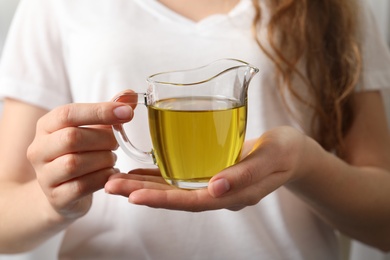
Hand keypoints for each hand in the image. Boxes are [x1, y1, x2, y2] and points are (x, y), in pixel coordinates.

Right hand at [27, 101, 133, 219]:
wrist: (62, 193)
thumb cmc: (80, 154)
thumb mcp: (91, 129)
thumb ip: (109, 112)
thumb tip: (130, 94)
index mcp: (46, 126)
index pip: (68, 113)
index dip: (100, 111)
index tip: (128, 113)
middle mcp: (39, 149)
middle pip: (72, 138)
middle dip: (103, 139)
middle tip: (117, 143)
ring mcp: (44, 175)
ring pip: (75, 163)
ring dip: (104, 159)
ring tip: (112, 158)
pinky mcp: (56, 197)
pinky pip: (83, 186)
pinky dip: (103, 178)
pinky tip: (111, 173)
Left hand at [105, 126, 310, 211]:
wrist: (291, 152)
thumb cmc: (285, 152)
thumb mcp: (272, 157)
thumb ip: (246, 173)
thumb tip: (216, 187)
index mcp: (234, 195)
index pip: (193, 202)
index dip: (163, 200)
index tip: (134, 197)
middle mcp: (219, 194)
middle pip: (176, 197)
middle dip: (143, 193)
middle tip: (111, 185)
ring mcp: (213, 185)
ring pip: (175, 189)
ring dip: (145, 185)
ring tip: (117, 180)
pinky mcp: (210, 173)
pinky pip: (181, 178)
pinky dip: (159, 176)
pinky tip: (140, 171)